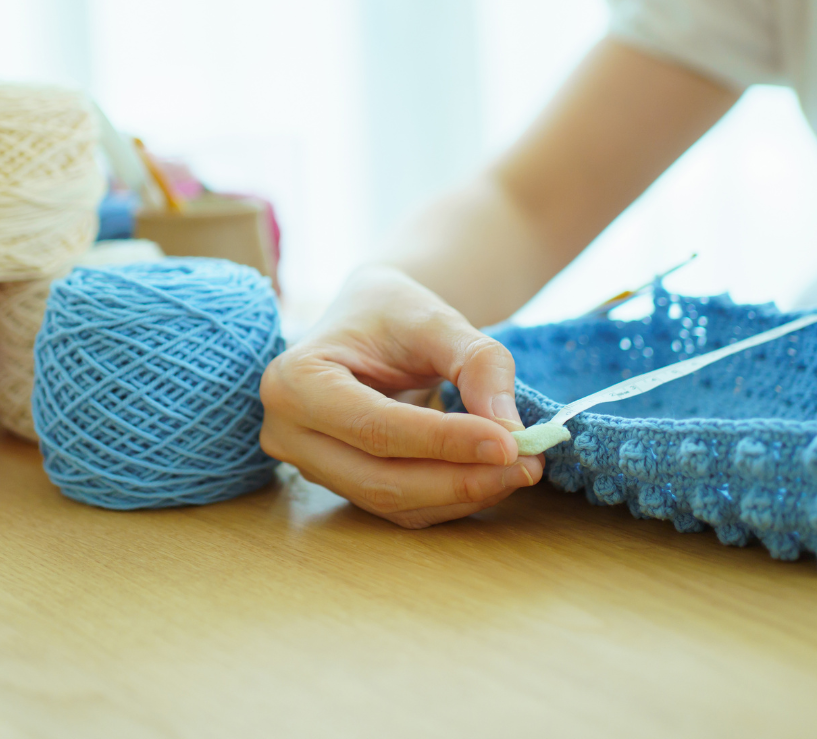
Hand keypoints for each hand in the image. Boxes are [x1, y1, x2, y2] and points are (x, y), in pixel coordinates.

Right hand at [260, 265, 542, 527]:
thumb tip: (510, 430)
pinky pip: (398, 505)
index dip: (444, 442)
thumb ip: (476, 363)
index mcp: (296, 379)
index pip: (375, 427)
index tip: (511, 443)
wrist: (369, 318)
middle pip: (381, 478)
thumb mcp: (434, 317)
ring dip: (461, 493)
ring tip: (521, 468)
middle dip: (459, 479)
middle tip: (527, 464)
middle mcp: (290, 431)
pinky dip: (449, 496)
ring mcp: (309, 464)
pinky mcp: (340, 481)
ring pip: (391, 501)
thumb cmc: (392, 311)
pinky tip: (492, 476)